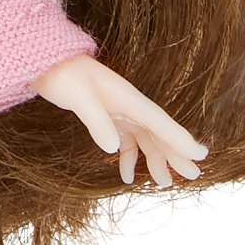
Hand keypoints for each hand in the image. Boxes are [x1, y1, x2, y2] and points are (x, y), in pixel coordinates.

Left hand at [31, 53, 208, 186]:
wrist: (43, 61)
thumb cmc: (62, 74)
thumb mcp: (77, 97)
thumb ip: (96, 120)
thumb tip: (113, 148)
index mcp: (126, 96)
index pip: (158, 120)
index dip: (180, 138)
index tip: (201, 154)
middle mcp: (126, 104)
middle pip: (157, 132)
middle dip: (174, 153)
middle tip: (192, 176)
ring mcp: (117, 110)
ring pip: (144, 138)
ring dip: (154, 159)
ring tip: (162, 183)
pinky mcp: (104, 115)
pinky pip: (124, 139)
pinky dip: (129, 157)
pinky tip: (126, 175)